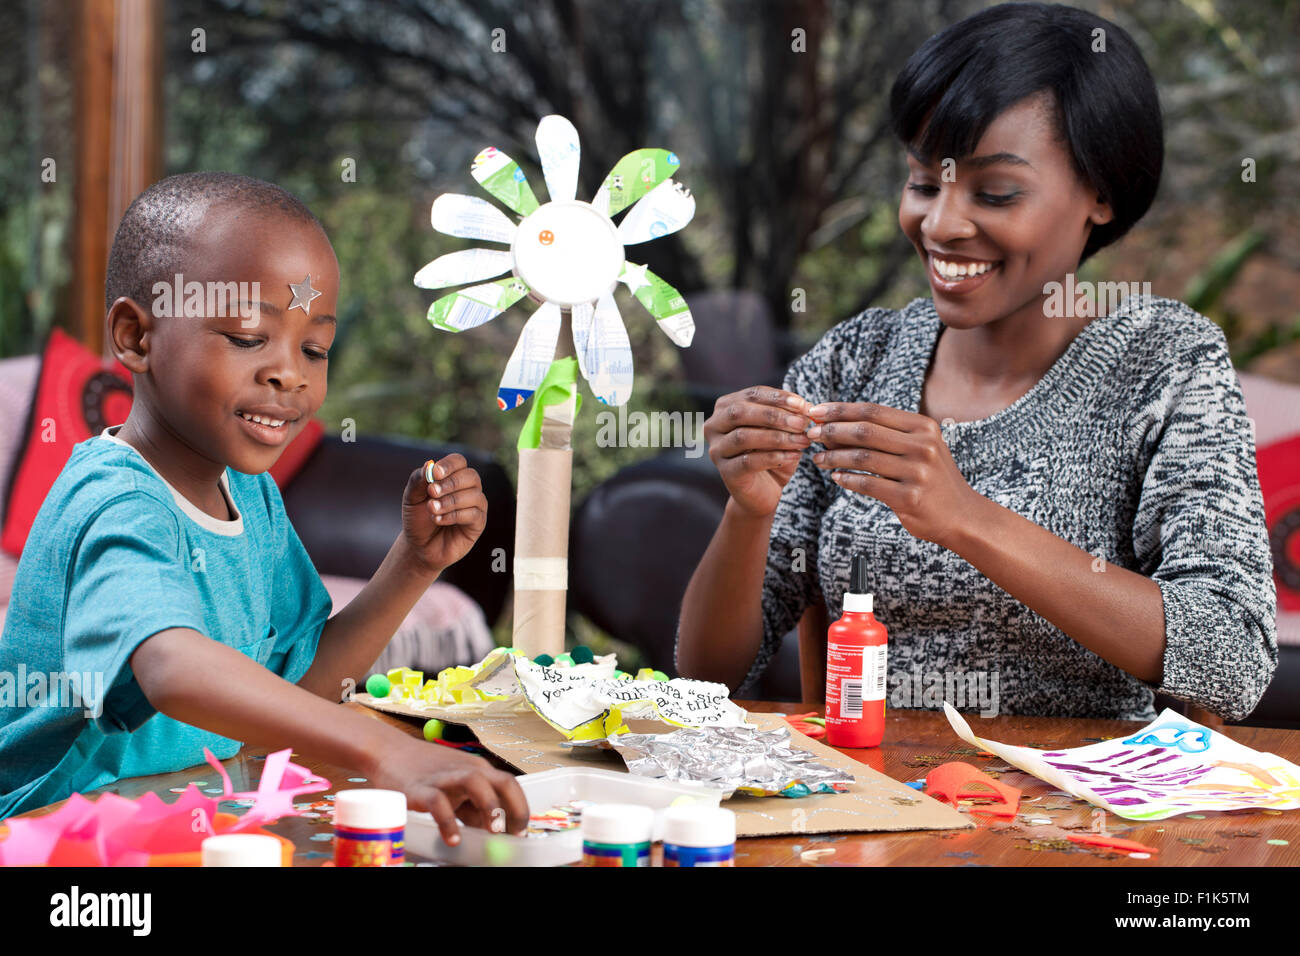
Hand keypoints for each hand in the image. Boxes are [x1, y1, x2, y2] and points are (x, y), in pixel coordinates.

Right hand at [374, 738, 528, 843]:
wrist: (388, 752)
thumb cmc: (425, 772)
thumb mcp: (455, 787)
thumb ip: (472, 807)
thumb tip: (491, 832)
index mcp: (478, 769)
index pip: (510, 786)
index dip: (520, 809)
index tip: (521, 833)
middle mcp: (466, 770)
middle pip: (502, 781)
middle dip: (514, 807)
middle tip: (515, 834)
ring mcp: (444, 777)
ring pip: (475, 783)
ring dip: (489, 806)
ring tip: (493, 832)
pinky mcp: (421, 788)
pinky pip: (438, 803)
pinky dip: (448, 822)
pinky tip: (453, 839)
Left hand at [402, 454, 487, 574]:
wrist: (419, 546)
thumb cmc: (417, 519)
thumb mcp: (411, 498)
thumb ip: (418, 480)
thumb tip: (429, 465)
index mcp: (452, 476)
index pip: (458, 461)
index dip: (449, 465)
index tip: (435, 474)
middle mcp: (468, 488)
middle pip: (470, 476)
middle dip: (450, 483)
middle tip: (432, 493)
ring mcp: (476, 505)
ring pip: (473, 495)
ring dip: (450, 502)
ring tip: (432, 510)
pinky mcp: (479, 523)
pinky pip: (473, 514)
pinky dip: (454, 516)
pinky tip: (439, 520)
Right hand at [704, 386, 813, 517]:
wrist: (763, 491)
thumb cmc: (772, 454)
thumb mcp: (781, 430)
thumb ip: (790, 415)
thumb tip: (807, 406)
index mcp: (726, 407)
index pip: (752, 394)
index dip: (778, 397)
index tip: (803, 404)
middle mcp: (714, 426)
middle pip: (740, 412)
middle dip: (774, 416)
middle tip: (802, 423)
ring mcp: (716, 450)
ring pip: (743, 437)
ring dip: (777, 437)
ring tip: (802, 441)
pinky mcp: (725, 472)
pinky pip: (748, 461)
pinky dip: (774, 457)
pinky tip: (794, 456)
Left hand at [807, 402, 978, 547]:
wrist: (961, 515)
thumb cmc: (932, 478)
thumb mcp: (920, 446)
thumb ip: (887, 434)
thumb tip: (836, 423)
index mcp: (923, 427)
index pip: (872, 411)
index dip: (840, 410)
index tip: (814, 411)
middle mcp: (923, 446)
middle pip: (864, 431)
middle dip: (831, 431)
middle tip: (810, 435)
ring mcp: (917, 472)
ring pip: (862, 458)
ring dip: (833, 457)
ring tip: (817, 459)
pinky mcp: (909, 498)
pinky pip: (867, 484)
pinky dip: (847, 480)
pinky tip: (836, 477)